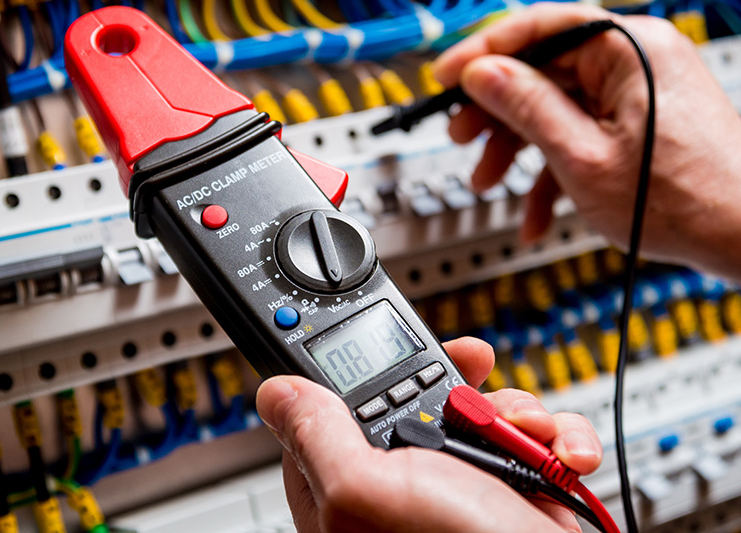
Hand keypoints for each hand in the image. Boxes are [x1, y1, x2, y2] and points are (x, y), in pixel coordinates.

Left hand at [256, 338, 601, 532]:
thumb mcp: (369, 490)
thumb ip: (318, 437)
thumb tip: (275, 392)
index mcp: (350, 487)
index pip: (337, 407)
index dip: (363, 368)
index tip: (389, 345)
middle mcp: (404, 485)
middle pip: (416, 394)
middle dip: (458, 382)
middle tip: (476, 380)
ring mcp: (461, 483)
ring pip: (481, 408)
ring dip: (516, 413)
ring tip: (526, 436)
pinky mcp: (513, 484)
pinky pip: (532, 435)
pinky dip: (556, 439)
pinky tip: (560, 458)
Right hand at [433, 3, 740, 279]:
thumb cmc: (685, 201)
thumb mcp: (581, 156)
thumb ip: (526, 107)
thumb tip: (482, 74)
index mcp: (628, 51)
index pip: (540, 28)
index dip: (483, 52)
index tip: (445, 78)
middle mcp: (636, 62)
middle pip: (542, 72)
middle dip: (496, 114)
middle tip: (462, 137)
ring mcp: (638, 95)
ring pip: (556, 109)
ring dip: (517, 151)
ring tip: (488, 182)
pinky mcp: (639, 126)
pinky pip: (580, 136)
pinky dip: (552, 173)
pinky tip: (535, 213)